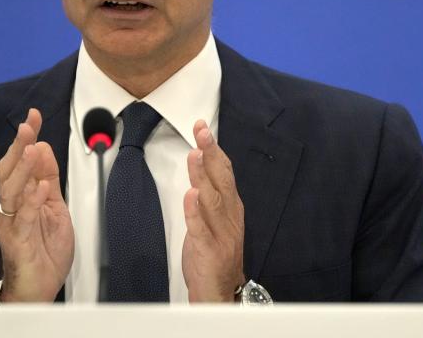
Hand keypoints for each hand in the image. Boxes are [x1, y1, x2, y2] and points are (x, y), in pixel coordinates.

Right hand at [0, 108, 73, 301]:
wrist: (38, 289)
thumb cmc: (42, 249)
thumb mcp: (53, 206)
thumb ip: (48, 179)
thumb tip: (43, 147)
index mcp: (20, 197)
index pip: (18, 162)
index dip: (25, 138)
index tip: (33, 115)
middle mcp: (11, 207)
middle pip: (9, 171)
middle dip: (18, 147)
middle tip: (27, 125)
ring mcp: (11, 224)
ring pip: (11, 191)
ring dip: (22, 169)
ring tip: (31, 149)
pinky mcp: (17, 242)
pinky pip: (22, 219)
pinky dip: (31, 201)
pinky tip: (40, 187)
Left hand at [182, 120, 244, 301]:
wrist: (219, 293)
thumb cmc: (215, 254)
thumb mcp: (215, 220)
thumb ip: (209, 196)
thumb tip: (199, 166)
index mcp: (232, 207)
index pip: (225, 172)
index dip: (215, 149)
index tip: (203, 128)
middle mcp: (230, 217)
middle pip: (222, 180)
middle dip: (212, 154)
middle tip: (202, 132)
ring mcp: (221, 234)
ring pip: (212, 200)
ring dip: (204, 176)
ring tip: (196, 155)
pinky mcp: (209, 251)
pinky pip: (201, 229)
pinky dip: (195, 212)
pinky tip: (190, 195)